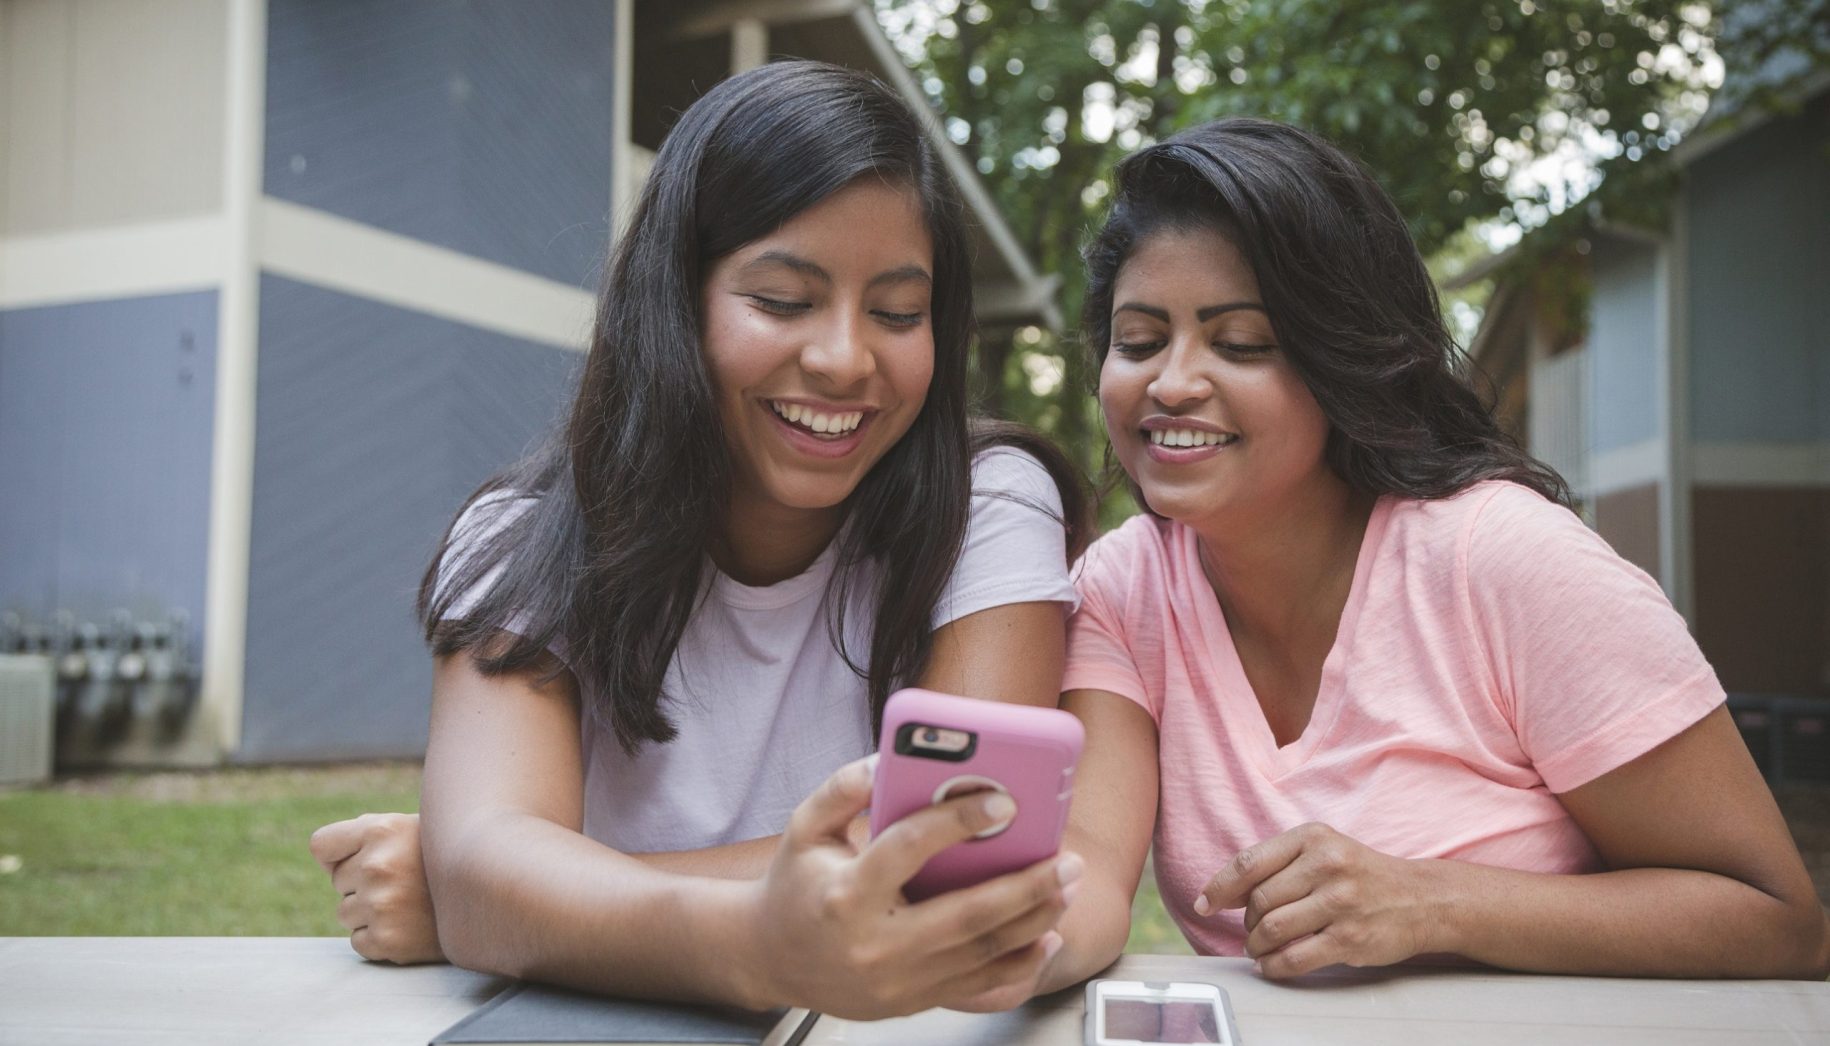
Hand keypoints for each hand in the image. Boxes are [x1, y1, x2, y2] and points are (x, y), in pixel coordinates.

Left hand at [309, 812, 445, 964]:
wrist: (493, 896)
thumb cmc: (445, 860)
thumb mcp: (412, 828)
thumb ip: (370, 832)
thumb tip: (322, 852)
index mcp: (381, 829)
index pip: (321, 845)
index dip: (337, 854)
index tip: (358, 859)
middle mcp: (377, 865)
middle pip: (337, 880)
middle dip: (361, 882)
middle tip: (403, 882)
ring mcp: (381, 905)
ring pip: (346, 912)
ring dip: (370, 912)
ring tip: (409, 904)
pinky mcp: (387, 940)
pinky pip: (359, 941)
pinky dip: (379, 938)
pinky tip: (409, 925)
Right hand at [742, 755, 1079, 1018]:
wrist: (772, 958)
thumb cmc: (797, 883)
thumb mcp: (805, 826)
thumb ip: (843, 788)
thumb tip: (890, 758)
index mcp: (844, 894)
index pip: (908, 850)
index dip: (958, 822)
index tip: (1003, 801)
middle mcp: (873, 944)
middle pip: (966, 916)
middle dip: (1026, 887)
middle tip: (1067, 859)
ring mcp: (896, 982)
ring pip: (982, 953)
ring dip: (1035, 921)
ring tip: (1067, 887)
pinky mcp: (912, 1002)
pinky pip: (981, 987)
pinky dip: (1021, 962)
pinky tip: (1048, 934)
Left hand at [1195, 822, 1439, 978]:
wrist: (1422, 899)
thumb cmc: (1361, 875)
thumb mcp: (1323, 851)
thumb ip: (1278, 865)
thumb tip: (1226, 892)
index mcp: (1313, 838)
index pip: (1249, 863)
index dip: (1220, 887)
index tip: (1205, 904)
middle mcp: (1326, 865)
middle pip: (1260, 900)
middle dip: (1248, 921)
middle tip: (1252, 929)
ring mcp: (1340, 902)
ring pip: (1273, 929)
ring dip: (1256, 945)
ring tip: (1258, 948)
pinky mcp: (1350, 937)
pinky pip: (1295, 958)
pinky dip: (1273, 966)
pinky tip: (1271, 964)